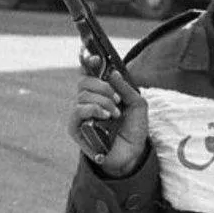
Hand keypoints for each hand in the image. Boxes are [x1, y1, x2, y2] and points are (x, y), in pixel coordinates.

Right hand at [67, 59, 148, 176]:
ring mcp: (80, 115)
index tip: (96, 58)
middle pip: (83, 82)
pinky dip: (93, 109)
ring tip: (116, 113)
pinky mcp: (76, 128)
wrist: (133, 154)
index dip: (89, 63)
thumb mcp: (137, 105)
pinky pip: (77, 111)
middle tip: (117, 98)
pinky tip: (105, 116)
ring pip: (83, 95)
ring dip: (103, 101)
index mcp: (100, 93)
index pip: (88, 73)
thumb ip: (126, 88)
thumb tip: (112, 73)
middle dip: (102, 86)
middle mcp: (87, 102)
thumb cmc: (133, 129)